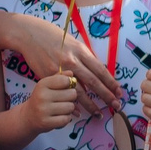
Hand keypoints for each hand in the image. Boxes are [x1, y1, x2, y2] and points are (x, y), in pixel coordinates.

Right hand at [0, 14, 119, 108]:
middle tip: (116, 106)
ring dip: (90, 104)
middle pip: (93, 82)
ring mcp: (59, 70)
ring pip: (78, 91)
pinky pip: (63, 93)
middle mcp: (72, 61)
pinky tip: (78, 112)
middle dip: (106, 95)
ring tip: (98, 113)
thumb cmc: (56, 38)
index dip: (111, 83)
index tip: (120, 92)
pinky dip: (71, 103)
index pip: (101, 70)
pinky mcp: (48, 76)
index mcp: (82, 52)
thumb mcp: (75, 44)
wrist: (31, 36)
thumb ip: (86, 58)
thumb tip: (99, 72)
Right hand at [26, 71, 81, 134]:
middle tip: (61, 101)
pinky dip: (65, 119)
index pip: (66, 80)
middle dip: (70, 98)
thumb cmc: (42, 99)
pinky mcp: (46, 122)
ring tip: (59, 109)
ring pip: (71, 107)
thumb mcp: (48, 85)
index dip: (69, 85)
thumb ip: (59, 77)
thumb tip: (71, 73)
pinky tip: (57, 117)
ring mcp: (43, 110)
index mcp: (42, 84)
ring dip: (68, 109)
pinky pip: (67, 119)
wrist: (27, 117)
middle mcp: (42, 96)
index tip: (63, 88)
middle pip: (72, 94)